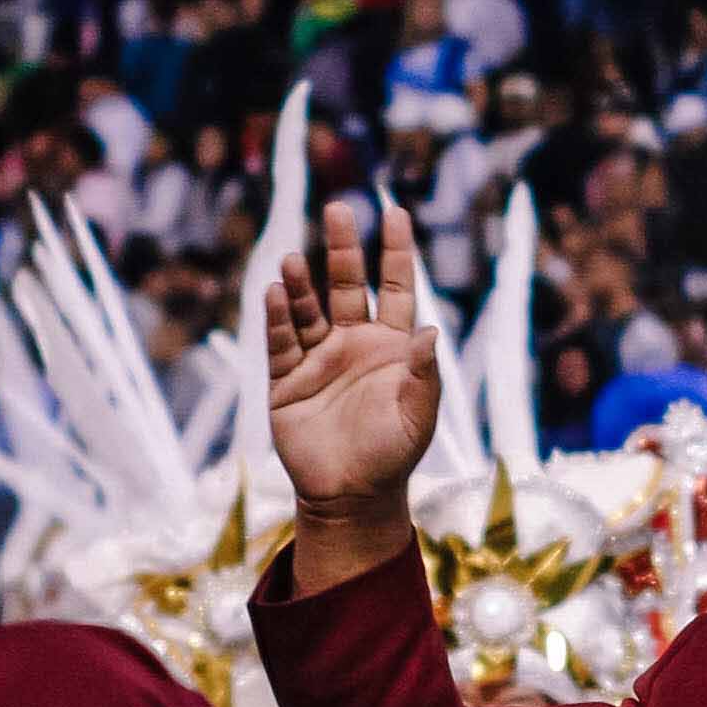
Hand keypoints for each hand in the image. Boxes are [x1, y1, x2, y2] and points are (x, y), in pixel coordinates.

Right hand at [265, 199, 440, 582]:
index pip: (396, 287)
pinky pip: (281, 343)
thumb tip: (430, 331)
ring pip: (308, 309)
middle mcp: (353, 343)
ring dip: (299, 284)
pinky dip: (278, 319)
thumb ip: (424, 377)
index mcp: (391, 346)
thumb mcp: (417, 419)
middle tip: (338, 209)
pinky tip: (275, 294)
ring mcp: (318, 359)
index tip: (395, 212)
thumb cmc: (392, 457)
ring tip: (292, 258)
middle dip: (343, 248)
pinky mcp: (287, 381)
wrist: (351, 498)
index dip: (396, 251)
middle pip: (346, 284)